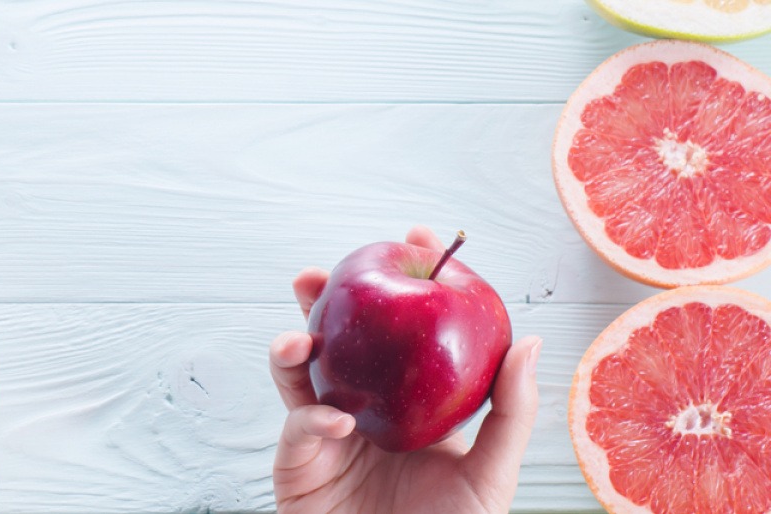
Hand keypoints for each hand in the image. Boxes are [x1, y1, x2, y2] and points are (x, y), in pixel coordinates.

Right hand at [271, 225, 540, 513]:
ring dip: (292, 345)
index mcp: (407, 403)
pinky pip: (298, 429)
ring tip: (299, 334)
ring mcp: (325, 435)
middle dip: (325, 302)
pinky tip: (337, 423)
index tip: (417, 238)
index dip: (405, 283)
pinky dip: (311, 419)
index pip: (402, 333)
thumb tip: (527, 338)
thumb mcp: (490, 474)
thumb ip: (509, 411)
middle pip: (338, 340)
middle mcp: (362, 408)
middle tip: (324, 273)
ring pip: (299, 375)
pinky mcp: (298, 465)